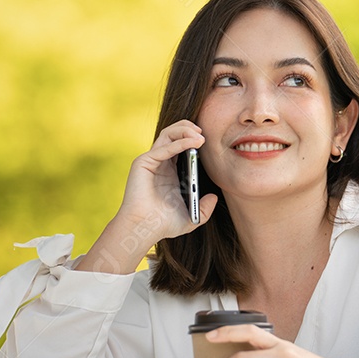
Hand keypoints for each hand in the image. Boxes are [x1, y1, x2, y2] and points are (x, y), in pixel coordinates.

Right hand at [115, 120, 217, 243]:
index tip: (207, 139)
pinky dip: (180, 143)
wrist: (144, 229)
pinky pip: (164, 148)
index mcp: (169, 171)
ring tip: (200, 135)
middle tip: (203, 132)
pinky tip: (193, 143)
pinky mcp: (143, 163)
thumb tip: (214, 197)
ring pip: (167, 135)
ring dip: (184, 131)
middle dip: (188, 128)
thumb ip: (204, 208)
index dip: (192, 137)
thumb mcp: (191, 217)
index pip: (180, 144)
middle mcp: (159, 163)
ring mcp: (150, 161)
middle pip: (172, 134)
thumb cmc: (163, 224)